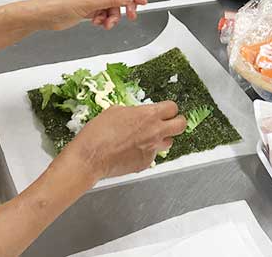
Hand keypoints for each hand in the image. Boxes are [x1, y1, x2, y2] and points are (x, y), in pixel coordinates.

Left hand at [36, 0, 147, 30]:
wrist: (43, 15)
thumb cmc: (59, 4)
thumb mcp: (90, 3)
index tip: (142, 2)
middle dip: (126, 6)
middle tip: (131, 16)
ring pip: (113, 6)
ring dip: (113, 16)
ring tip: (107, 24)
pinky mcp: (89, 8)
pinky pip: (104, 13)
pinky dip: (104, 19)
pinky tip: (98, 22)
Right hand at [64, 101, 187, 180]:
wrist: (90, 157)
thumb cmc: (98, 133)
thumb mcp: (115, 111)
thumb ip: (133, 112)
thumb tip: (137, 114)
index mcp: (149, 115)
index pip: (172, 107)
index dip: (169, 109)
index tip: (165, 111)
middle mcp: (155, 132)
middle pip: (181, 125)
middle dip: (176, 123)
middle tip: (169, 124)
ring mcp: (152, 149)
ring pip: (169, 143)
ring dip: (161, 139)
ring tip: (147, 139)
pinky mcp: (145, 163)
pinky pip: (152, 156)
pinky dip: (145, 153)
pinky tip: (131, 152)